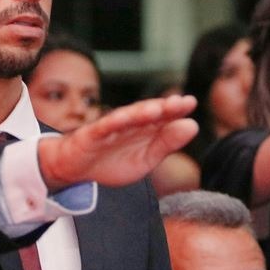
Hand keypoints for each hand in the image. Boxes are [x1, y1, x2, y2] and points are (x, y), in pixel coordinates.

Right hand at [38, 95, 198, 189]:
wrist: (76, 168)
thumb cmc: (112, 161)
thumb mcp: (146, 158)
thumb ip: (167, 143)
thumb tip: (192, 125)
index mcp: (145, 129)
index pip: (163, 117)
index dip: (176, 110)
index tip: (190, 103)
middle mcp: (129, 123)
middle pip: (147, 113)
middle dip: (163, 107)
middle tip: (179, 102)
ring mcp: (110, 128)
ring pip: (127, 118)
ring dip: (141, 112)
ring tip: (157, 110)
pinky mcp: (91, 135)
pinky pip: (103, 128)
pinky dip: (112, 122)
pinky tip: (123, 119)